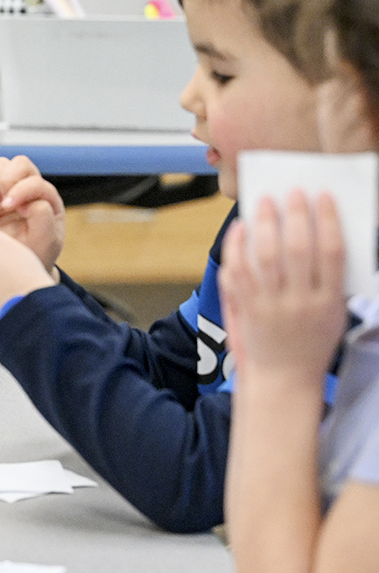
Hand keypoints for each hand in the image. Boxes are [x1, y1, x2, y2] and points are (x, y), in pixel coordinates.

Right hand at [0, 155, 65, 270]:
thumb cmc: (35, 255)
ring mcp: (10, 192)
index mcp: (48, 199)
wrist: (15, 268)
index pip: (34, 180)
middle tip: (0, 205)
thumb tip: (30, 202)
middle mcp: (30, 190)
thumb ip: (44, 218)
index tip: (9, 209)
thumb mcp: (46, 242)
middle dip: (4, 181)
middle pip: (18, 164)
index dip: (20, 191)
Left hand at [219, 191, 347, 383]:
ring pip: (265, 257)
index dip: (328, 221)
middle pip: (297, 249)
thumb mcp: (334, 314)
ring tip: (264, 202)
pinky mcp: (245, 308)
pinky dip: (237, 247)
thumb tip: (318, 235)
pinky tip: (239, 229)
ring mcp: (269, 305)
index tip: (324, 197)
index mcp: (328, 302)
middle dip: (295, 215)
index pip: (332, 253)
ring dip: (265, 224)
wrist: (283, 381)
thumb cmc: (312, 343)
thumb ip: (328, 280)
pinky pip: (238, 271)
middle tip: (291, 192)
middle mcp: (299, 302)